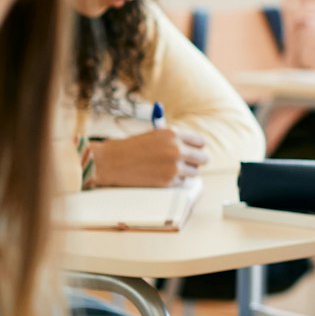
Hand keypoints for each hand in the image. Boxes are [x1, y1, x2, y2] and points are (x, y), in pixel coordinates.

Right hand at [90, 127, 208, 187]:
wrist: (111, 162)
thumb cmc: (132, 147)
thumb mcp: (155, 135)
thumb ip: (175, 140)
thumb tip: (195, 148)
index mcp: (173, 134)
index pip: (200, 142)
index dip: (197, 148)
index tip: (193, 152)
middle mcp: (177, 149)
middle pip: (203, 158)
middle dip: (196, 162)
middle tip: (189, 164)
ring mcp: (173, 166)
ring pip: (194, 172)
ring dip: (185, 172)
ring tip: (169, 169)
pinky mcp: (168, 181)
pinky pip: (180, 182)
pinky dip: (173, 180)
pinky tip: (159, 176)